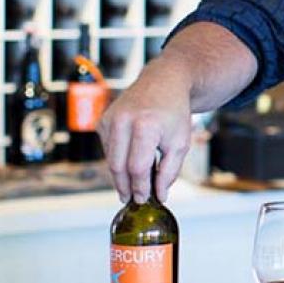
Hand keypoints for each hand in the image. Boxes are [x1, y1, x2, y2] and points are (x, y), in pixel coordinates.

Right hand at [98, 61, 191, 203]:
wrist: (164, 82)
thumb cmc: (175, 114)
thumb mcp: (180, 143)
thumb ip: (169, 171)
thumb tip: (160, 196)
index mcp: (145, 126)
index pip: (137, 168)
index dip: (140, 187)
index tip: (144, 200)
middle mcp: (123, 121)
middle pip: (118, 166)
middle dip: (125, 187)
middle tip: (132, 200)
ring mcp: (110, 119)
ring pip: (110, 159)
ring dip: (120, 176)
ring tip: (133, 186)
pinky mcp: (103, 120)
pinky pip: (108, 149)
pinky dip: (117, 160)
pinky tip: (129, 162)